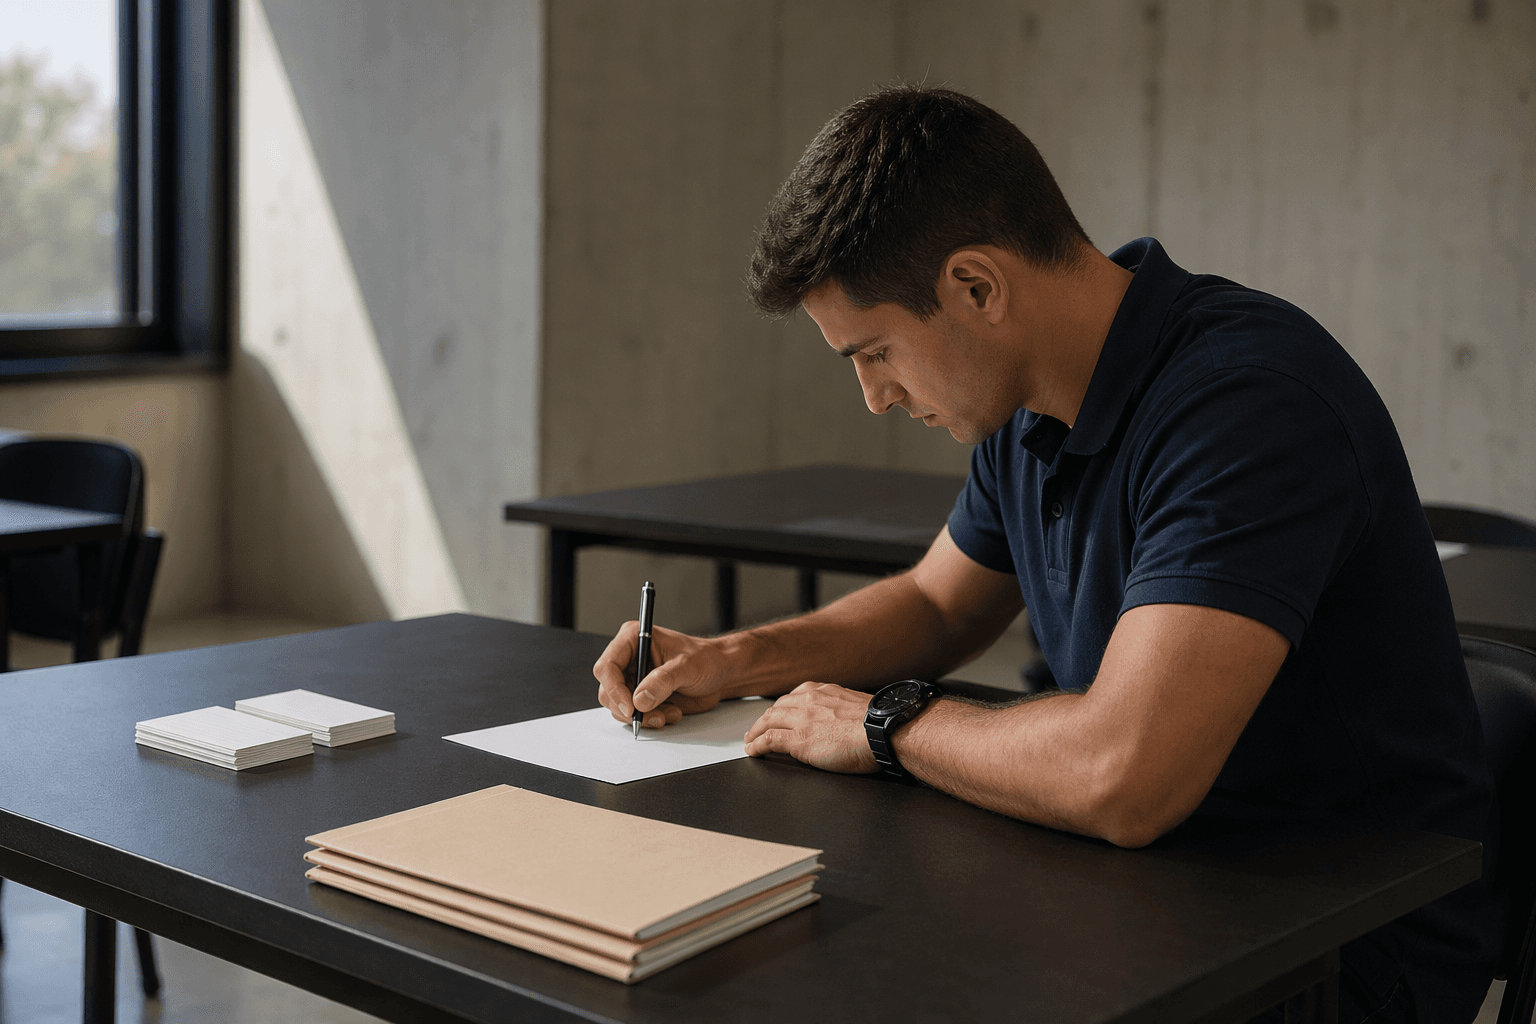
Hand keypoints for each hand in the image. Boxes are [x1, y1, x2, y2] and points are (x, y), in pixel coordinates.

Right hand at [594, 622, 731, 728]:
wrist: (720, 675)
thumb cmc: (706, 659)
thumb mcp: (687, 667)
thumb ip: (663, 681)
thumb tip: (640, 699)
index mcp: (634, 639)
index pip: (607, 666)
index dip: (614, 689)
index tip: (631, 707)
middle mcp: (629, 659)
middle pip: (608, 690)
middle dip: (628, 708)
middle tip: (652, 716)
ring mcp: (634, 679)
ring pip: (619, 707)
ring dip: (642, 716)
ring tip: (668, 713)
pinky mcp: (641, 697)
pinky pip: (634, 715)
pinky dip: (650, 720)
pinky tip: (671, 713)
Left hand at [743, 682, 878, 773]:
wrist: (885, 731)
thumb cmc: (880, 723)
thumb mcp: (857, 707)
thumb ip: (843, 709)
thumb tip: (845, 721)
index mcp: (825, 691)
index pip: (795, 697)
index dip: (783, 707)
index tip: (779, 714)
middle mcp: (810, 700)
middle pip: (777, 708)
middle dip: (765, 718)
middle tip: (757, 729)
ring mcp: (802, 719)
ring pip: (769, 721)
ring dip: (756, 731)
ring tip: (750, 740)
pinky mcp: (798, 739)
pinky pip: (769, 740)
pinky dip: (757, 745)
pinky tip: (752, 750)